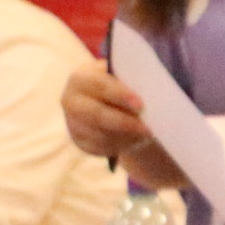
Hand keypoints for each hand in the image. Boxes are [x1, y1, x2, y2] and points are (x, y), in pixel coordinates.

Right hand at [63, 59, 185, 188]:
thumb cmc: (122, 84)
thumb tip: (153, 92)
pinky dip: (120, 145)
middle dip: (123, 122)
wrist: (112, 103)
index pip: (99, 85)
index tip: (140, 104)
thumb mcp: (125, 78)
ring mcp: (72, 122)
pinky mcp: (80, 141)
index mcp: (82, 77)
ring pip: (99, 134)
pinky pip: (101, 147)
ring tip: (147, 134)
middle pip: (96, 114)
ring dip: (125, 136)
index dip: (120, 95)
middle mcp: (71, 100)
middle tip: (148, 129)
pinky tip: (135, 141)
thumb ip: (132, 81)